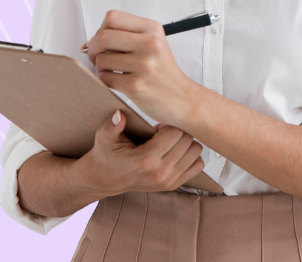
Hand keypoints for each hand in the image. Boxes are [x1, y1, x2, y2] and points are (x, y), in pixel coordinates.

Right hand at [76, 110, 205, 195]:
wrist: (105, 179)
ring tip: (169, 141)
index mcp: (145, 160)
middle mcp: (160, 173)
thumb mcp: (104, 138)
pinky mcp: (173, 185)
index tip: (158, 124)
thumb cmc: (106, 155)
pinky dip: (190, 155)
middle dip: (179, 131)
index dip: (169, 123)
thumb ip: (112, 125)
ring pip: (196, 152)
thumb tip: (119, 115)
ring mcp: (168, 181)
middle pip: (188, 141)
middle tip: (164, 131)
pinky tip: (175, 151)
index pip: (175, 133)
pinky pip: (197, 165)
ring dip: (186, 142)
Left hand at [85, 9, 198, 125]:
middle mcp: (150, 44)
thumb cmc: (162, 72)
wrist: (183, 98)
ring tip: (115, 73)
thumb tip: (89, 42)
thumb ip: (126, 36)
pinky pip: (105, 78)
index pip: (112, 17)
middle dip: (93, 49)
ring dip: (101, 68)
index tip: (101, 42)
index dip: (100, 29)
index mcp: (152, 29)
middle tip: (97, 58)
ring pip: (101, 59)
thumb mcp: (153, 44)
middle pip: (103, 37)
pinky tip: (119, 83)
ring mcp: (144, 65)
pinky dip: (106, 81)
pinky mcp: (136, 86)